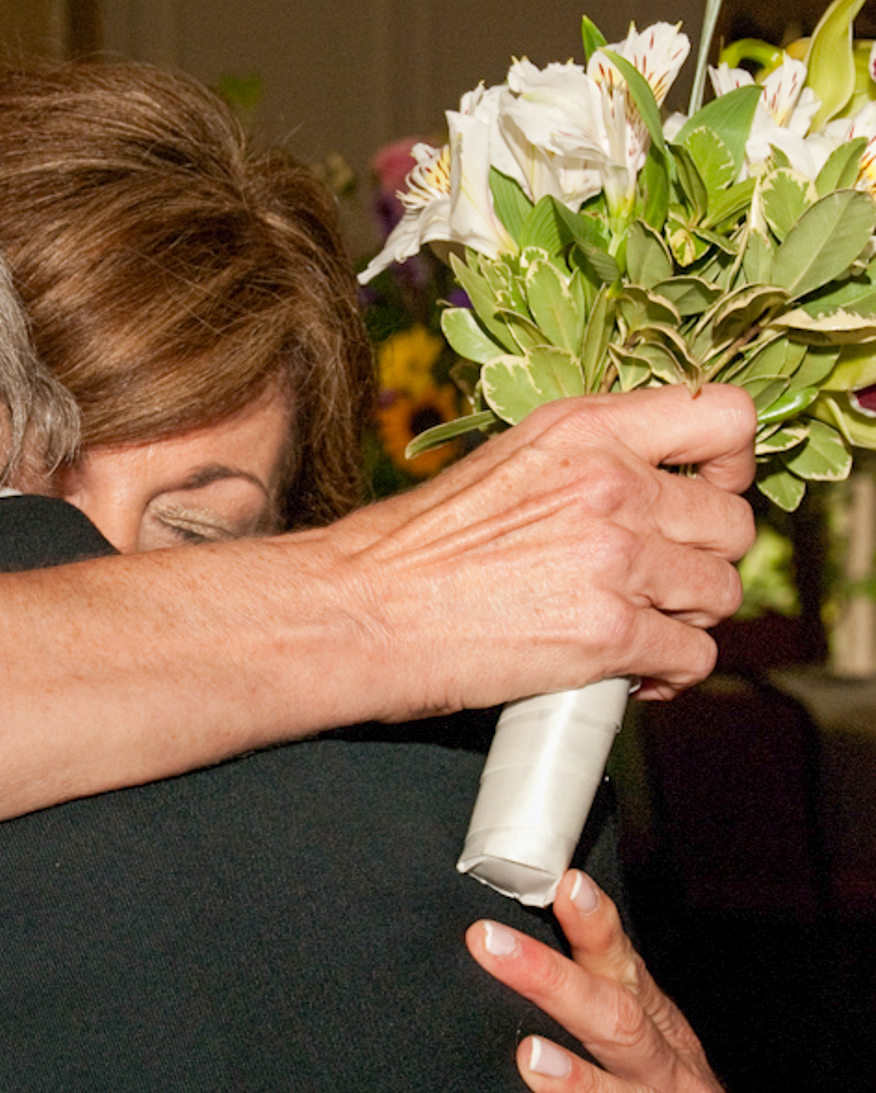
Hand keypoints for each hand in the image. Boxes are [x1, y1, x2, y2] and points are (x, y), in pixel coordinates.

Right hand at [324, 383, 756, 717]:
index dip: (735, 464)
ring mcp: (614, 557)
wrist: (358, 611)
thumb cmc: (411, 549)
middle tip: (658, 583)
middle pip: (731, 522)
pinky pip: (692, 657)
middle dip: (702, 561)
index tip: (712, 492)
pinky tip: (628, 674)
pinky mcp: (610, 632)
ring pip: (720, 594)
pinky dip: (668, 675)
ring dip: (685, 620)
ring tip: (637, 631)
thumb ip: (584, 466)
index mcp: (584, 430)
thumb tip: (649, 494)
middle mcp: (610, 483)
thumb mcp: (505, 466)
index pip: (724, 417)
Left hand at [466, 870, 787, 1092]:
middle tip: (491, 948)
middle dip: (555, 983)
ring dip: (584, 1086)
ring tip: (531, 1058)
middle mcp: (680, 1092)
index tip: (560, 886)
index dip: (596, 930)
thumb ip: (588, 1015)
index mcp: (662, 1046)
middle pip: (621, 1029)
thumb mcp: (637, 1072)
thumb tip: (506, 948)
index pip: (628, 976)